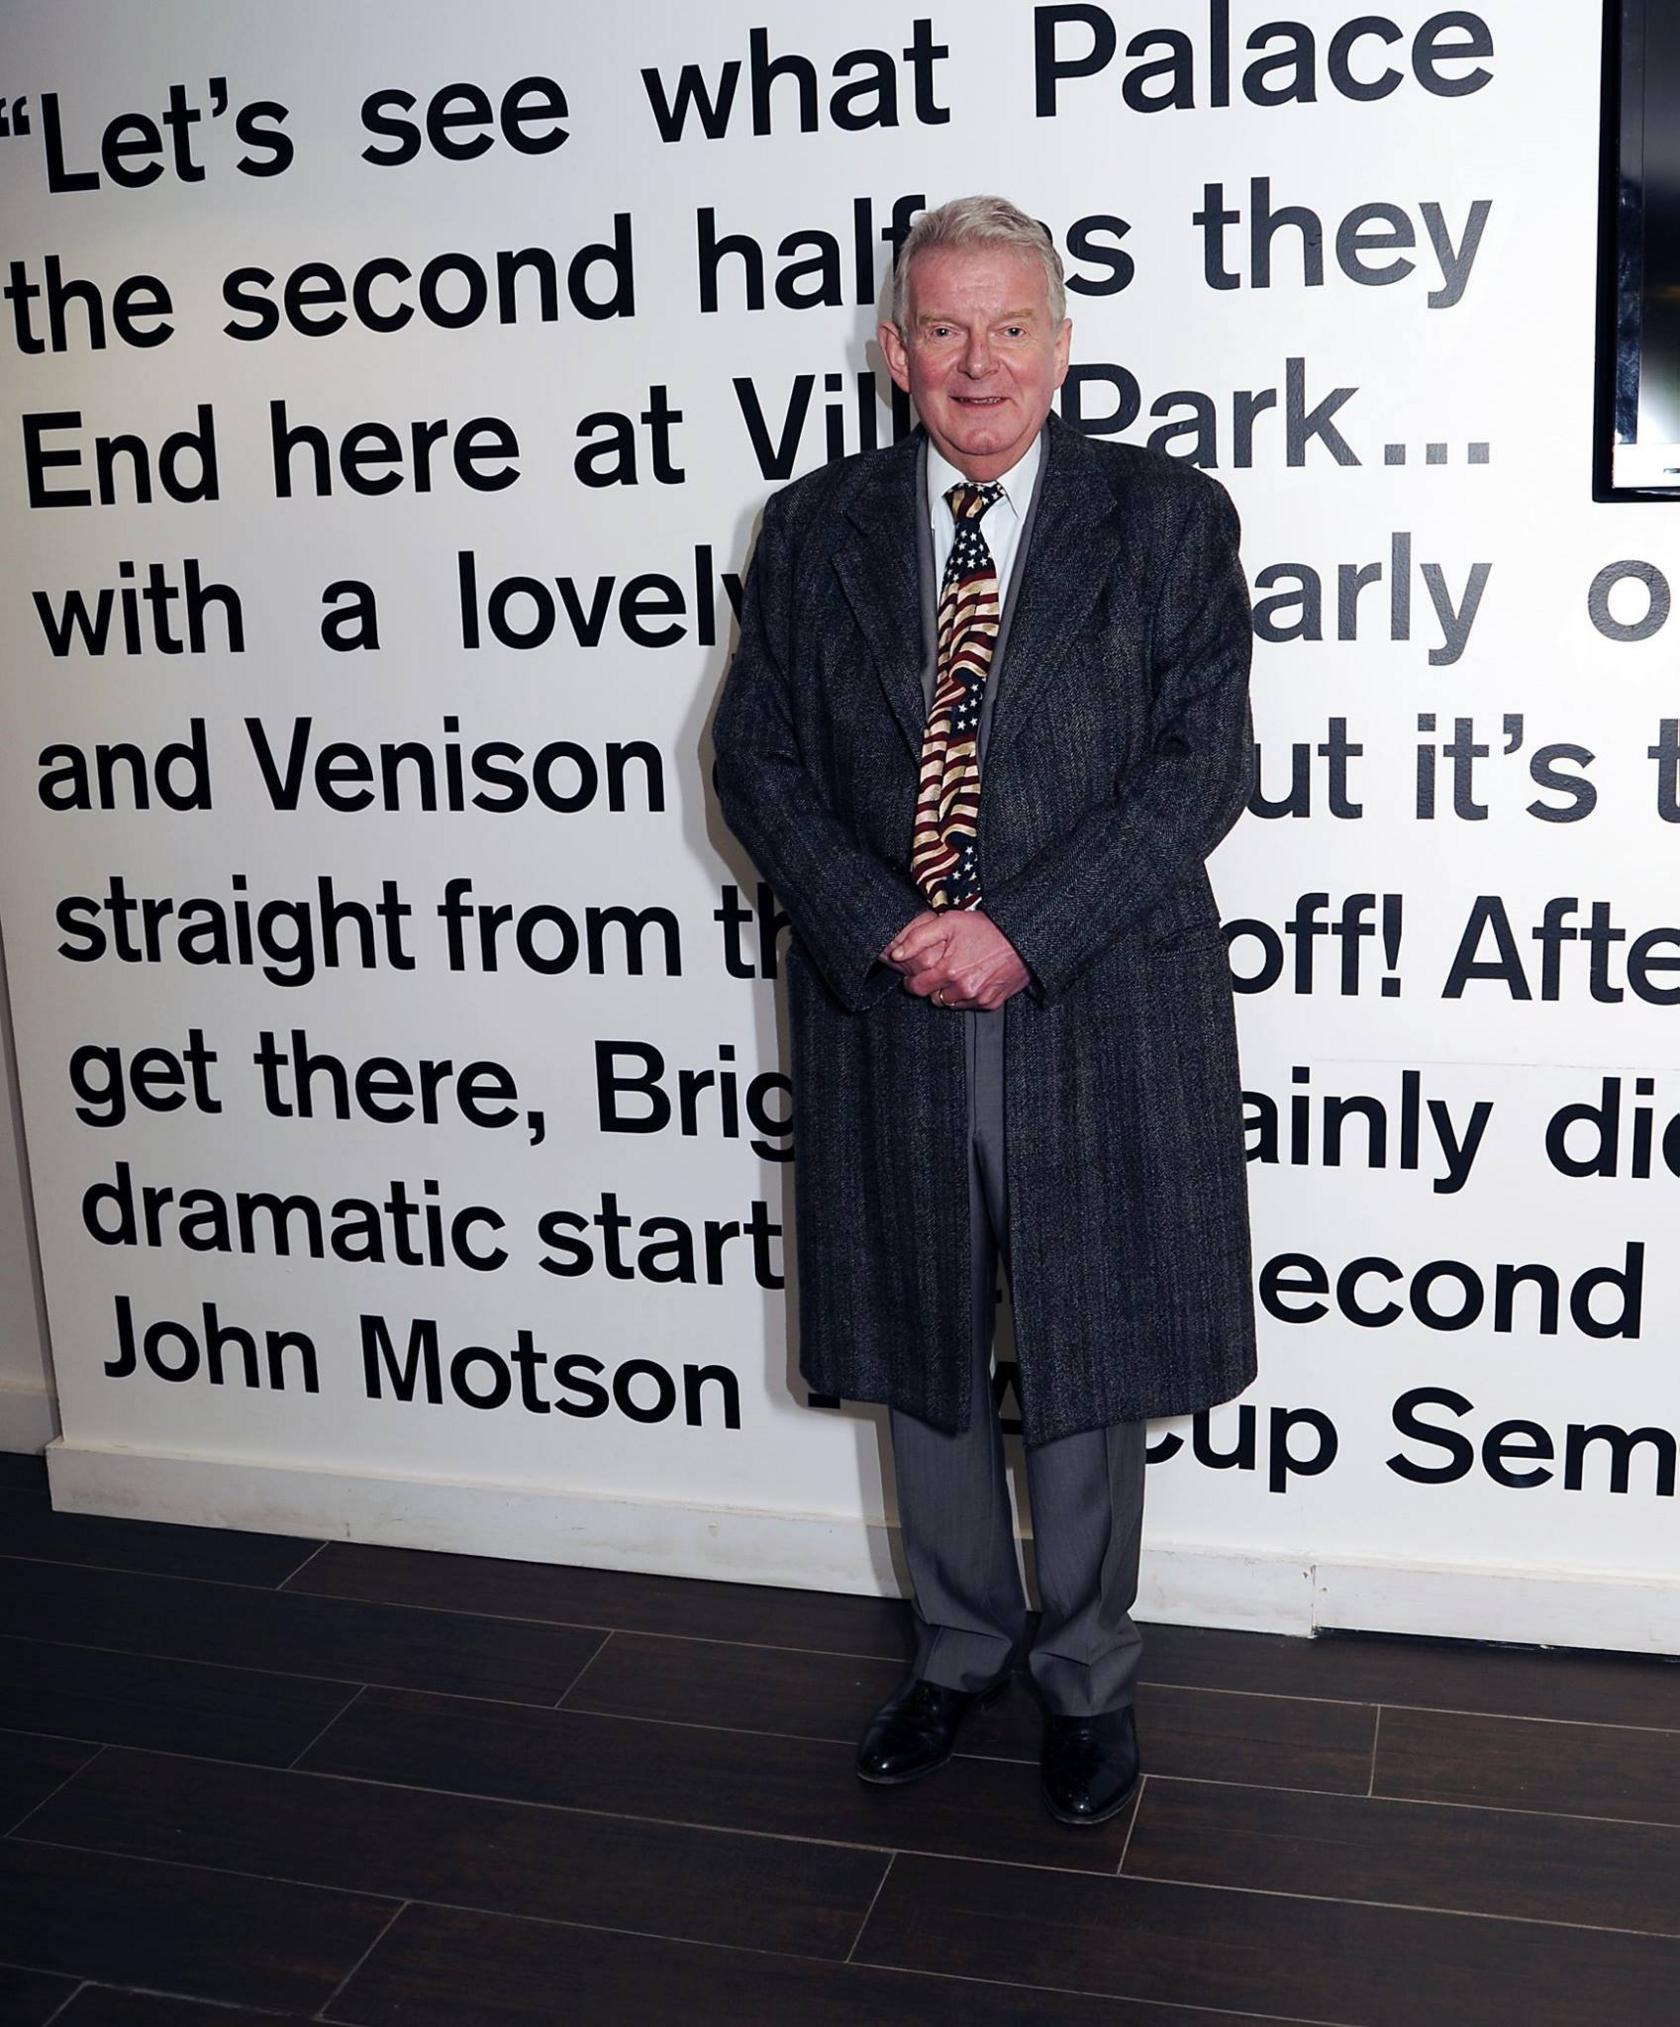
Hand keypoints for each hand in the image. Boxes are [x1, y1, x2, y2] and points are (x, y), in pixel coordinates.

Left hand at [881, 908, 1030, 1010]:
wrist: (1023, 936)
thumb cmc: (988, 927)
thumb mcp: (950, 922)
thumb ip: (919, 938)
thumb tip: (897, 954)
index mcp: (949, 971)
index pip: (916, 988)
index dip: (913, 980)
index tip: (917, 974)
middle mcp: (962, 988)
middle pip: (933, 997)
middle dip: (933, 986)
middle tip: (941, 970)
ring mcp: (978, 998)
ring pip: (951, 1003)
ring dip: (950, 992)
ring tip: (958, 972)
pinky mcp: (992, 1002)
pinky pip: (970, 1005)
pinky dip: (968, 996)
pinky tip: (974, 978)